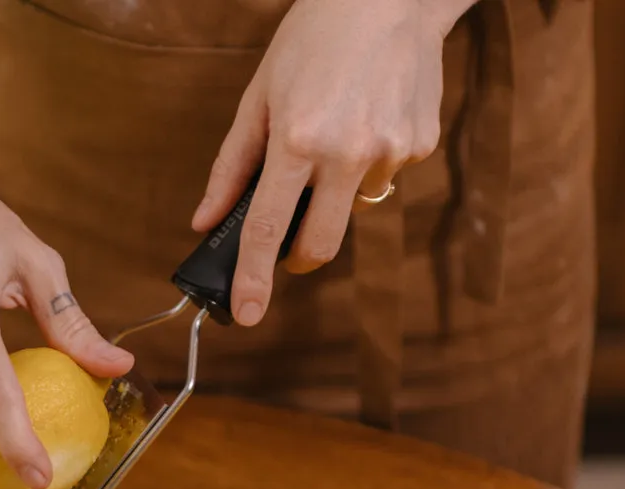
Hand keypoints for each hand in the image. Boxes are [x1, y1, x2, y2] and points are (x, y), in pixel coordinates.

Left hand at [191, 0, 466, 325]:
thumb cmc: (314, 37)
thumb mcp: (259, 95)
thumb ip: (232, 167)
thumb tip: (205, 221)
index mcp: (298, 139)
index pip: (269, 228)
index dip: (254, 278)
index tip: (246, 315)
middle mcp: (347, 152)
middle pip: (319, 245)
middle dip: (297, 255)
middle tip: (287, 242)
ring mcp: (389, 152)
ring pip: (353, 208)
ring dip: (337, 191)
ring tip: (337, 130)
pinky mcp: (419, 146)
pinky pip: (383, 178)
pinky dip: (368, 163)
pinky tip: (367, 118)